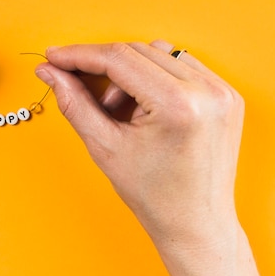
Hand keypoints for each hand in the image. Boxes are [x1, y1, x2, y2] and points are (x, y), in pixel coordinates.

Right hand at [35, 41, 242, 249]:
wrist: (197, 225)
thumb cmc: (154, 195)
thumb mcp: (104, 146)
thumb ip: (73, 102)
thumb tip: (48, 71)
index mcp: (178, 105)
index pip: (118, 58)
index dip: (79, 55)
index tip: (54, 57)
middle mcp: (206, 91)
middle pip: (137, 50)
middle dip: (102, 66)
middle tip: (78, 86)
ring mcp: (221, 90)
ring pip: (157, 52)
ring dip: (129, 70)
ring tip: (120, 109)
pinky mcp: (226, 93)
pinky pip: (179, 63)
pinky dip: (153, 75)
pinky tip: (143, 104)